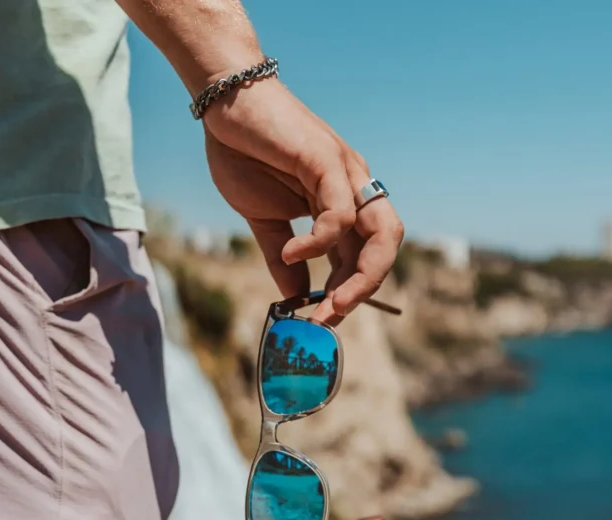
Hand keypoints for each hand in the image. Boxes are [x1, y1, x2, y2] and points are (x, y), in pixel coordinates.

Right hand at [203, 78, 403, 323]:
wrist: (225, 106)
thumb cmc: (245, 155)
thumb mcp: (264, 220)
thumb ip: (282, 258)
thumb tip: (293, 296)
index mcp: (343, 205)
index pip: (363, 256)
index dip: (348, 292)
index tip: (321, 320)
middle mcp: (354, 190)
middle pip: (386, 247)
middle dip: (364, 290)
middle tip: (330, 319)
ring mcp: (346, 174)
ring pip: (381, 233)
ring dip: (359, 278)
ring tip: (327, 305)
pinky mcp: (327, 160)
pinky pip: (339, 214)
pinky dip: (318, 243)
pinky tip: (291, 254)